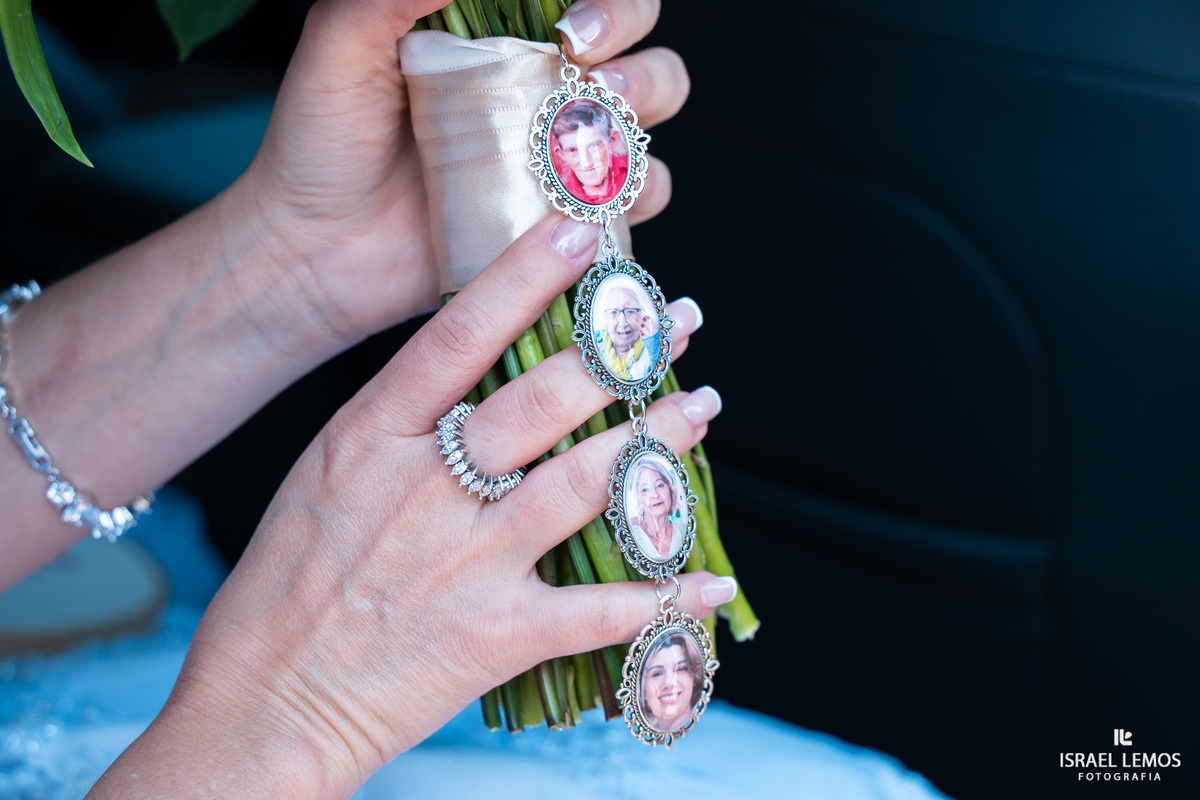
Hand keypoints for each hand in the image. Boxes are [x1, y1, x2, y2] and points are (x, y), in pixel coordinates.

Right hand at [89, 214, 727, 797]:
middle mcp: (424, 491)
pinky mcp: (494, 635)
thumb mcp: (329, 475)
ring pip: (583, 483)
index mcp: (372, 438)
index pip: (456, 335)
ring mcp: (464, 564)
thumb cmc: (291, 585)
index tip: (578, 232)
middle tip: (673, 324)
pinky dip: (664, 598)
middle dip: (618, 355)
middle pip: (540, 401)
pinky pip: (600, 612)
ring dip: (655, 442)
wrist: (263, 701)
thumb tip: (481, 367)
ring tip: (699, 405)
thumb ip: (403, 421)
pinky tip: (710, 580)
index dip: (523, 277)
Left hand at [224, 0, 688, 350]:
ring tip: (588, 130)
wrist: (314, 252)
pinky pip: (635, 201)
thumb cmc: (322, 145)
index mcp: (500, 37)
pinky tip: (585, 195)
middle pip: (640, 47)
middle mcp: (542, 89)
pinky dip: (632, 195)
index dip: (604, 2)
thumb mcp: (341, 46)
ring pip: (651, 116)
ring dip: (640, 109)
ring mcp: (558, 156)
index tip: (567, 20)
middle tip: (583, 60)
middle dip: (631, 45)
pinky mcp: (563, 221)